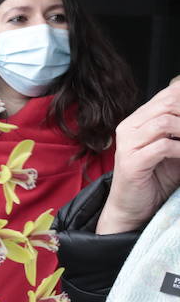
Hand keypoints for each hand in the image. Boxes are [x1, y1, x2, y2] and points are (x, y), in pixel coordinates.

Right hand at [97, 83, 179, 233]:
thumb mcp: (173, 148)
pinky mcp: (132, 163)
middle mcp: (129, 127)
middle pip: (168, 103)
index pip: (169, 94)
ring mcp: (128, 144)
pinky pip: (163, 147)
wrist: (132, 207)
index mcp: (138, 120)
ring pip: (164, 122)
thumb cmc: (154, 178)